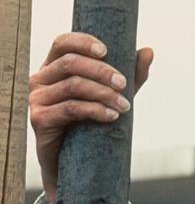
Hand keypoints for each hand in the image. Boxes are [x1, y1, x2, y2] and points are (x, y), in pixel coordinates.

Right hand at [28, 32, 153, 203]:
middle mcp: (41, 78)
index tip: (107, 50)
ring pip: (73, 85)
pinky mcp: (39, 120)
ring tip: (124, 104)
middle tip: (124, 84)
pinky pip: (70, 108)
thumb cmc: (92, 117)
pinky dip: (95, 109)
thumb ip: (131, 72)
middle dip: (102, 71)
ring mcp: (37, 99)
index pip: (62, 42)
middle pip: (70, 62)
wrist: (72, 161)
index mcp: (54, 64)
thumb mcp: (114, 91)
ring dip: (103, 93)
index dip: (83, 42)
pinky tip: (112, 116)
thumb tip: (148, 50)